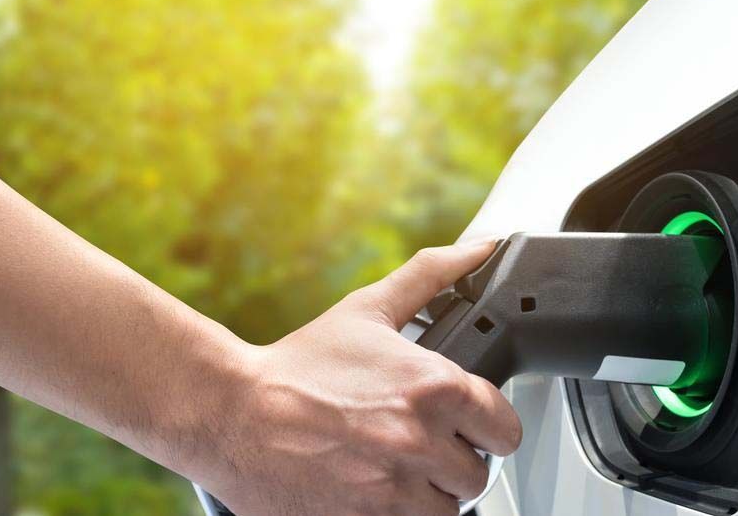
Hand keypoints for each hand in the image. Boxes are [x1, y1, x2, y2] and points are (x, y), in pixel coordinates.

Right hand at [193, 242, 521, 515]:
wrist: (232, 414)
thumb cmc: (297, 367)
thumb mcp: (367, 310)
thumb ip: (431, 276)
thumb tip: (481, 248)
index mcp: (434, 388)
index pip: (505, 428)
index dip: (486, 425)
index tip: (467, 425)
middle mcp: (421, 442)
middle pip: (477, 474)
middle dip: (453, 460)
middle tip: (419, 445)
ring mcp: (394, 492)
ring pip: (447, 509)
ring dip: (428, 492)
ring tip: (392, 468)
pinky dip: (398, 513)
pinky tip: (372, 490)